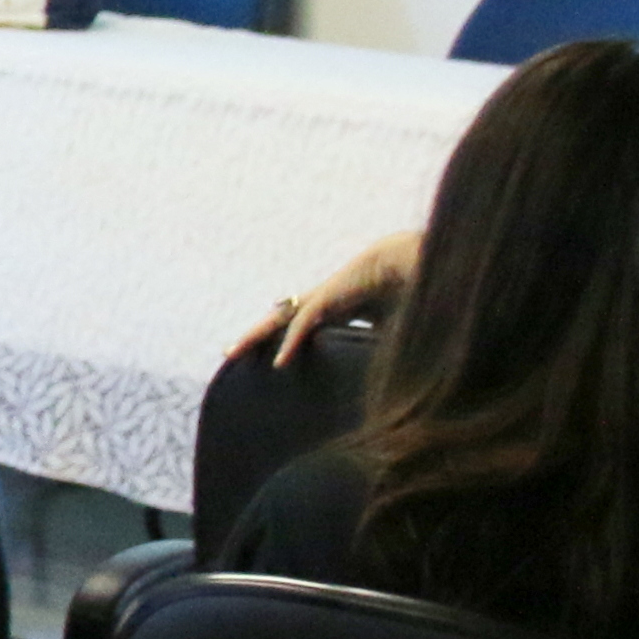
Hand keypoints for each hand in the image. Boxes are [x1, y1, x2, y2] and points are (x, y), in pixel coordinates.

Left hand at [247, 229, 417, 361]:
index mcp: (331, 309)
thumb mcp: (384, 329)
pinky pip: (304, 323)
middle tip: (227, 353)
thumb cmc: (403, 292)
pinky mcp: (328, 297)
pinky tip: (279, 363)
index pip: (295, 325)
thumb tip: (384, 374)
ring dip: (254, 336)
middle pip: (276, 320)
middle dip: (253, 336)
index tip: (266, 356)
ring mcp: (320, 298)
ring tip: (231, 353)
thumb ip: (373, 346)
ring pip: (278, 320)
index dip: (278, 339)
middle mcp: (319, 302)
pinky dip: (291, 343)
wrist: (411, 264)